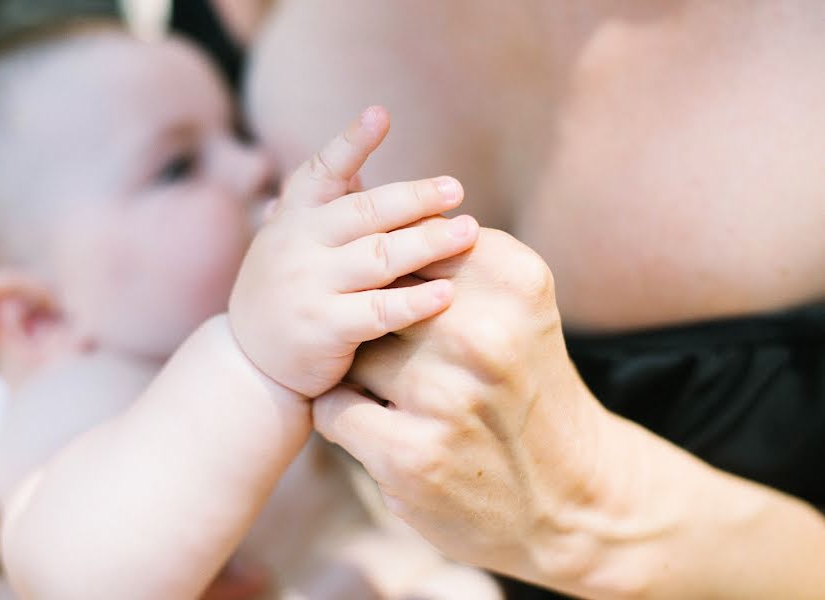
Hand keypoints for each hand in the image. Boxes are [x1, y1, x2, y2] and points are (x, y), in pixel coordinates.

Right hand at [229, 107, 478, 396]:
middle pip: (366, 212)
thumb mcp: (293, 240)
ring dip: (428, 243)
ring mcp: (308, 285)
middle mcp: (296, 243)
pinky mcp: (322, 328)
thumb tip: (364, 154)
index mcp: (292, 216)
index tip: (380, 114)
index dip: (350, 142)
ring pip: (379, 257)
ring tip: (469, 233)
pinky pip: (378, 311)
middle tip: (455, 190)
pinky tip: (446, 294)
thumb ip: (330, 203)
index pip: (321, 170)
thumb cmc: (288, 291)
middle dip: (415, 199)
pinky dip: (415, 301)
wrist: (250, 362)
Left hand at [313, 228, 610, 582]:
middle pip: (376, 296)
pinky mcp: (411, 456)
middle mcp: (484, 334)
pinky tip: (383, 425)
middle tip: (404, 354)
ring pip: (351, 354)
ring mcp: (445, 397)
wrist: (569, 496)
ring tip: (402, 394)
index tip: (407, 298)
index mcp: (513, 281)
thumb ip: (452, 261)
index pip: (410, 240)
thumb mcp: (516, 309)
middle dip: (377, 323)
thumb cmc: (524, 387)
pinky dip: (347, 416)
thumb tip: (369, 233)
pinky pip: (333, 408)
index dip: (398, 273)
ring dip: (362, 373)